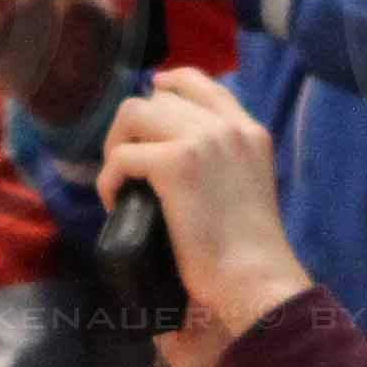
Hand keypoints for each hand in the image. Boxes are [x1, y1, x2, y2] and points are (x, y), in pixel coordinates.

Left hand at [101, 70, 313, 366]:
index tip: (152, 100)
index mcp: (249, 132)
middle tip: (127, 164)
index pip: (201, 84)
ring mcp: (202, 141)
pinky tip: (115, 205)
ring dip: (116, 144)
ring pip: (133, 113)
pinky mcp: (176, 165)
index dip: (169, 86)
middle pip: (159, 96)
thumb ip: (225, 169)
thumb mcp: (248, 193)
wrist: (257, 282)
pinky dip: (109, 180)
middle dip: (134, 126)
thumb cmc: (253, 260)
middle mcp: (227, 126)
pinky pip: (121, 156)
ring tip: (118, 182)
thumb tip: (185, 169)